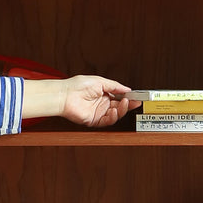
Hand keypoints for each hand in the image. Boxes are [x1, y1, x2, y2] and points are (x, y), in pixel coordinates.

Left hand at [21, 76, 140, 127]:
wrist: (65, 95)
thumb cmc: (77, 86)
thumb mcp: (100, 81)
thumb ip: (115, 86)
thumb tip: (127, 89)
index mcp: (103, 94)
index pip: (119, 97)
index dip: (128, 97)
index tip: (137, 96)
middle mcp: (102, 104)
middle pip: (119, 107)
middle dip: (128, 105)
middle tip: (135, 102)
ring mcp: (98, 112)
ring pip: (115, 115)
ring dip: (122, 110)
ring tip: (124, 104)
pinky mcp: (94, 120)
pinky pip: (107, 121)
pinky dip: (113, 117)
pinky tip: (114, 111)